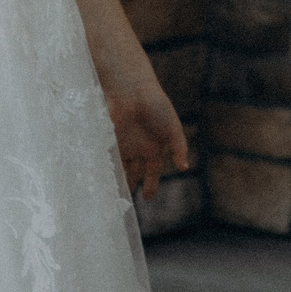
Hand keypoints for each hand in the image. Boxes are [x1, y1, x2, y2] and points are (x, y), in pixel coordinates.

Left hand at [106, 81, 190, 199]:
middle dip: (130, 184)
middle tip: (126, 201)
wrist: (134, 89)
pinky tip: (106, 179)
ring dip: (118, 180)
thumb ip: (179, 148)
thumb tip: (184, 167)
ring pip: (120, 168)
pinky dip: (107, 169)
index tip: (148, 198)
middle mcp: (138, 148)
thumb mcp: (173, 128)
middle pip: (134, 172)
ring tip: (114, 195)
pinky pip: (108, 158)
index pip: (152, 172)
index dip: (150, 185)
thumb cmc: (157, 106)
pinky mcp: (110, 139)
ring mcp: (123, 144)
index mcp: (154, 147)